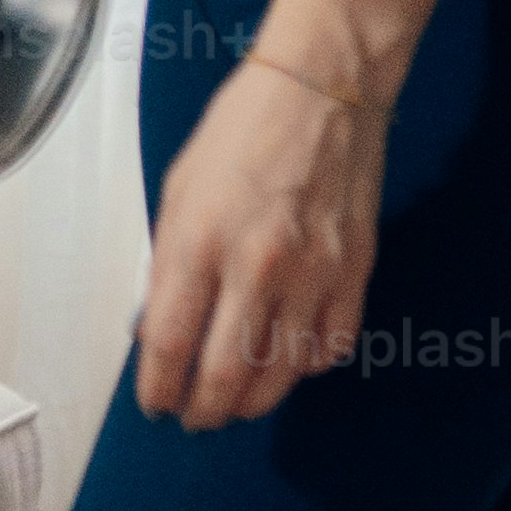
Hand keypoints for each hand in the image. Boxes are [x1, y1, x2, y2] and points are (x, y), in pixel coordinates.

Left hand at [136, 50, 379, 427]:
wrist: (320, 91)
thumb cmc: (240, 130)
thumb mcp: (178, 190)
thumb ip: (169, 261)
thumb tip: (159, 321)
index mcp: (198, 241)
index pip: (168, 341)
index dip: (158, 386)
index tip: (154, 404)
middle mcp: (255, 266)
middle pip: (227, 372)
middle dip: (204, 409)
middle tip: (194, 419)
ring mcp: (313, 273)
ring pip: (282, 370)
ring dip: (254, 400)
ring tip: (234, 405)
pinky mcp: (355, 271)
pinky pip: (331, 344)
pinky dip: (306, 366)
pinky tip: (287, 366)